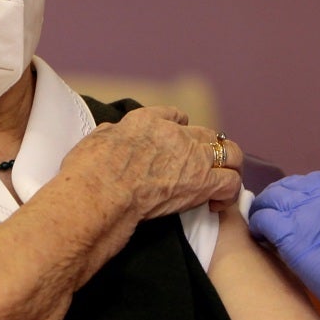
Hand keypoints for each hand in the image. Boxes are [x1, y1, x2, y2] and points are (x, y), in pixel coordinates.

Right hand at [61, 105, 242, 219]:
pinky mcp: (202, 182)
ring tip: (223, 182)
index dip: (180, 127)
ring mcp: (192, 157)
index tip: (180, 138)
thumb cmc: (89, 170)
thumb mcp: (96, 139)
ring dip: (230, 166)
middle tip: (205, 166)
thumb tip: (112, 135)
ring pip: (230, 153)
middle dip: (209, 148)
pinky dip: (229, 193)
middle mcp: (175, 134)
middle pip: (207, 134)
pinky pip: (230, 182)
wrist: (101, 192)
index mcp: (146, 121)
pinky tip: (217, 204)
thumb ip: (110, 135)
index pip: (174, 115)